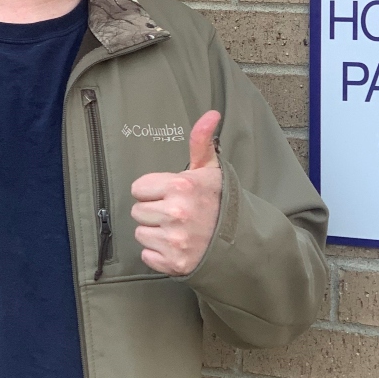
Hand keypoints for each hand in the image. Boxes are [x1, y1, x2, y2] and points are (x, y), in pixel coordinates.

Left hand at [131, 111, 222, 275]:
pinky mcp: (174, 263)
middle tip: (177, 213)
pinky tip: (178, 247)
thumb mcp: (209, 170)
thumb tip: (211, 113)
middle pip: (138, 211)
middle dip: (154, 211)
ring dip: (156, 233)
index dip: (154, 190)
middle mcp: (176, 213)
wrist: (240, 241)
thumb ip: (201, 141)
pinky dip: (160, 254)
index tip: (171, 194)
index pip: (139, 188)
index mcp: (181, 186)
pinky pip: (147, 256)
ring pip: (141, 234)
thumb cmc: (220, 203)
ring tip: (178, 230)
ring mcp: (175, 241)